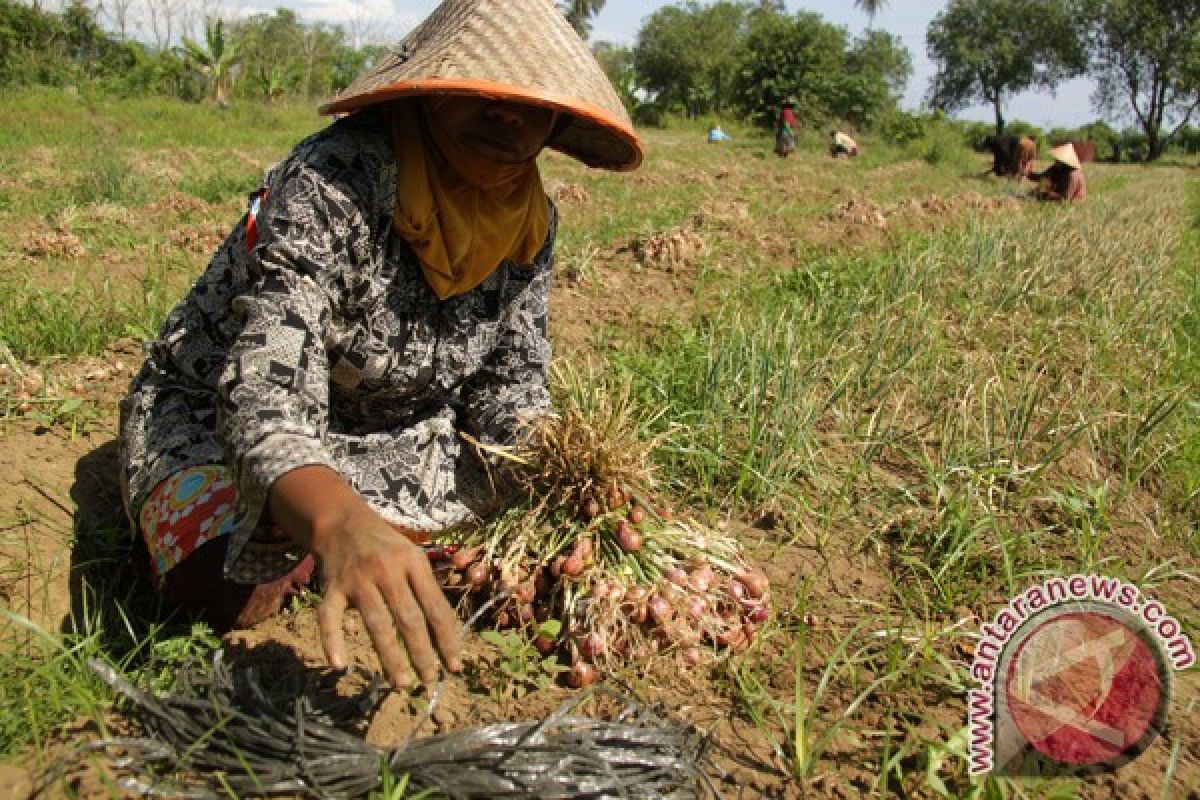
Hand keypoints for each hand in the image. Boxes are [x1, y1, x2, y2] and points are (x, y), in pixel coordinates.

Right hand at [268, 465, 462, 686]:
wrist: (343, 524)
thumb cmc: (387, 548)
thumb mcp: (414, 558)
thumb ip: (427, 590)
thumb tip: (448, 636)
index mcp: (414, 563)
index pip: (435, 606)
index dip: (447, 638)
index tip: (455, 665)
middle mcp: (387, 570)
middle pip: (408, 618)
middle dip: (422, 653)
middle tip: (430, 679)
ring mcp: (358, 579)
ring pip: (376, 623)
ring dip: (390, 657)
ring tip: (402, 683)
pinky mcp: (332, 587)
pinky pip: (330, 618)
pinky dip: (332, 641)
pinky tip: (339, 665)